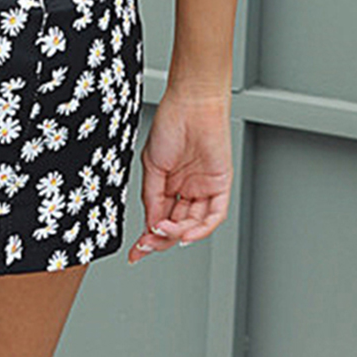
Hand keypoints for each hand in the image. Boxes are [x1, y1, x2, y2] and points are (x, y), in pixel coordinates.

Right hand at [127, 85, 232, 264]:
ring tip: (163, 231)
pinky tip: (186, 233)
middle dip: (161, 239)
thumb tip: (151, 223)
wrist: (191, 105)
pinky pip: (214, 214)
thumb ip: (152, 197)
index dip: (149, 237)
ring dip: (178, 233)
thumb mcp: (152, 165)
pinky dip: (201, 228)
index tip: (136, 251)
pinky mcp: (220, 184)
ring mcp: (204, 187)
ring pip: (194, 223)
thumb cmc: (171, 124)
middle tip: (147, 245)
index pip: (161, 218)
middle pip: (176, 225)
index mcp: (170, 183)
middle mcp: (188, 188)